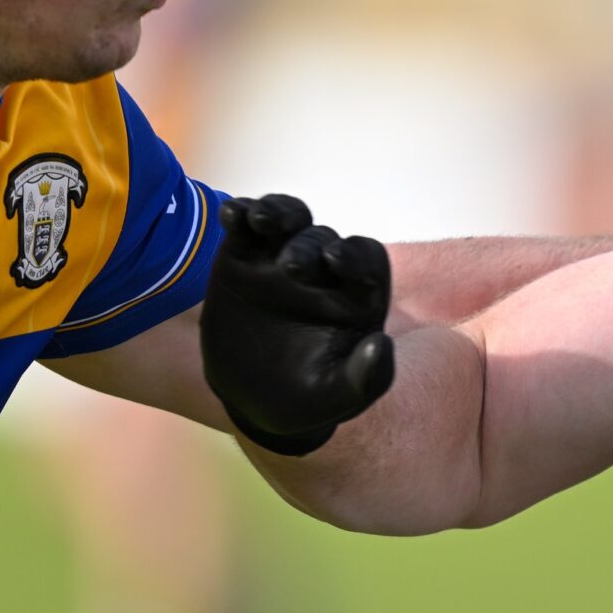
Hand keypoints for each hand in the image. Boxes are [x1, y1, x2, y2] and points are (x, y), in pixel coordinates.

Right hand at [201, 195, 395, 456]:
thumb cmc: (306, 399)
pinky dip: (241, 214)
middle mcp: (322, 271)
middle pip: (322, 239)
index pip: (364, 260)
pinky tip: (231, 214)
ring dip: (278, 212)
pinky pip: (246, 224)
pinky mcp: (245, 255)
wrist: (250, 400)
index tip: (337, 261)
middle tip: (291, 267)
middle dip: (308, 246)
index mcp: (353, 296)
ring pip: (289, 219)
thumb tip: (381, 344)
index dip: (354, 255)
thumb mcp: (338, 398)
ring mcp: (281, 258)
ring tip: (261, 220)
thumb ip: (366, 378)